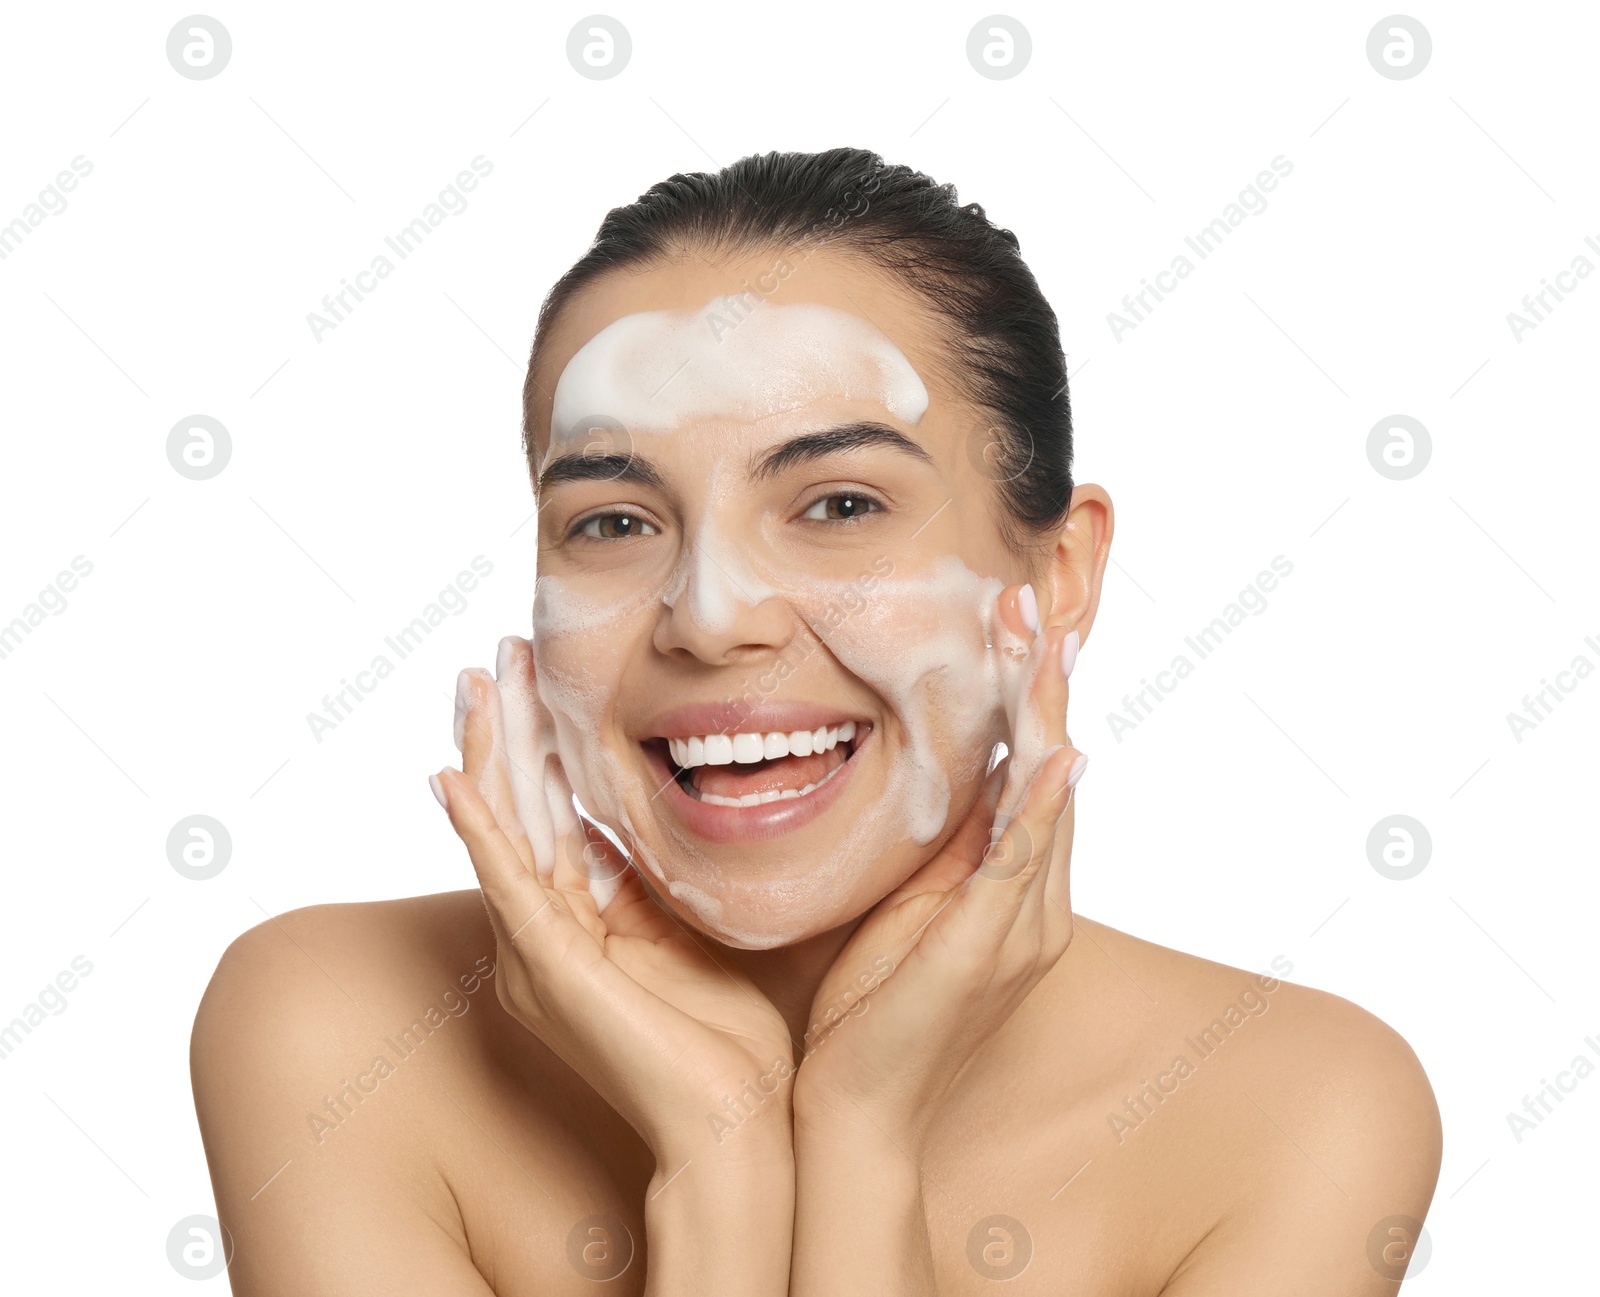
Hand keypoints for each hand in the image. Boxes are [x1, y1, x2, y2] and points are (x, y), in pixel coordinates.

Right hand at [431, 636, 796, 1170]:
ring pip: (504, 832)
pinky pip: (504, 887)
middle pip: (517, 812)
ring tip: (473, 683)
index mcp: (577, 930)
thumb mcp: (689, 936)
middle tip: (495, 655)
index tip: (538, 676)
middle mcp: (543, 939)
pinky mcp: (548, 971)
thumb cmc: (724, 1046)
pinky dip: (477, 831)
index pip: (549, 818)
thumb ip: (656, 884)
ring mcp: (538, 955)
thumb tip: (649, 824)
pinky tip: (450, 778)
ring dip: (487, 753)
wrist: (734, 1128)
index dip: (541, 746)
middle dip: (507, 730)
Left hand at [791, 586, 1085, 1151]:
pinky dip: (1037, 804)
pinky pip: (1021, 863)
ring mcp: (1019, 927)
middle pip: (1048, 770)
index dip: (1023, 697)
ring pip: (1044, 799)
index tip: (1010, 621)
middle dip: (1040, 682)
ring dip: (1043, 714)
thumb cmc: (867, 1016)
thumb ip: (926, 855)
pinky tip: (1051, 752)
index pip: (1025, 773)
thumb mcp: (898, 913)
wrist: (856, 1114)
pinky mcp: (989, 949)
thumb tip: (922, 784)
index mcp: (1011, 894)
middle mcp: (1034, 904)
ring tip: (1043, 638)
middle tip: (1031, 600)